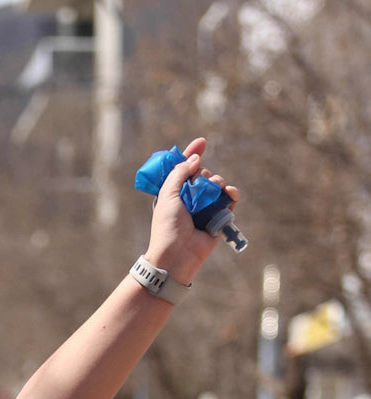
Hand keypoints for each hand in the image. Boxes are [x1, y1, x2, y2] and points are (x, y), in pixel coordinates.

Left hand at [146, 135, 240, 285]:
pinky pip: (229, 199)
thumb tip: (195, 160)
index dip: (192, 154)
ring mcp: (205, 207)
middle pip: (202, 174)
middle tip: (197, 185)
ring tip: (213, 190)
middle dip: (203, 174)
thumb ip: (179, 173)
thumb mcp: (168, 195)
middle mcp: (190, 198)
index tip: (202, 142)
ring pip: (217, 184)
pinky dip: (231, 193)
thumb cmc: (167, 226)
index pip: (185, 169)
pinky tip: (229, 192)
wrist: (177, 255)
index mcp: (174, 192)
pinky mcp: (219, 217)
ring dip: (217, 182)